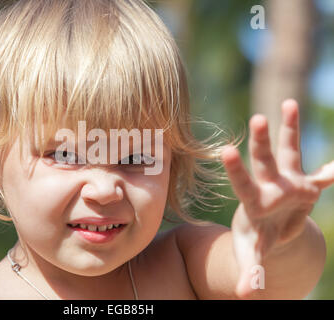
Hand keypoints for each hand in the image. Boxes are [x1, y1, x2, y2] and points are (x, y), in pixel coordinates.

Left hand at [221, 99, 333, 298]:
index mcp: (253, 202)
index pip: (242, 183)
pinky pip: (322, 175)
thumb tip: (244, 294)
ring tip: (289, 104)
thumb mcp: (253, 255)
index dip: (236, 169)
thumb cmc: (256, 239)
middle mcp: (270, 186)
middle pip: (264, 161)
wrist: (270, 229)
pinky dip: (333, 171)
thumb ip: (250, 272)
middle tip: (257, 118)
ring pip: (289, 153)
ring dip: (290, 130)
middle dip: (261, 142)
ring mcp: (289, 183)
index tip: (226, 150)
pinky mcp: (308, 186)